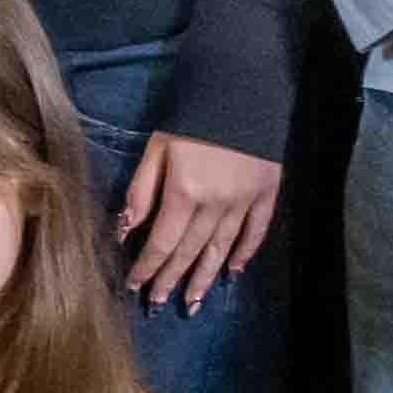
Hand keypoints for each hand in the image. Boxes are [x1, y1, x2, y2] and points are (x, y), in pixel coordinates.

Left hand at [115, 129, 279, 311]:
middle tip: (158, 304)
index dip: (148, 268)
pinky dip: (244, 253)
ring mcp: (244, 202)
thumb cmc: (190, 118)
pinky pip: (256, 232)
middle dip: (171, 280)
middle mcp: (215, 205)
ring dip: (205, 277)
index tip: (135, 287)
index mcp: (184, 193)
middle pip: (190, 252)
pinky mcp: (267, 194)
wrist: (242, 89)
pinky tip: (233, 272)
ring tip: (193, 302)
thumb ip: (141, 191)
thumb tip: (124, 230)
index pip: (162, 243)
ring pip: (221, 249)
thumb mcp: (156, 149)